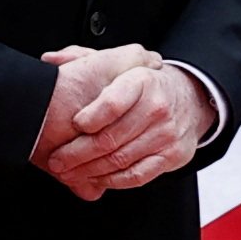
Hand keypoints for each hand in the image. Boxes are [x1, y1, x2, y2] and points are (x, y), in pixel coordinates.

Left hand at [34, 44, 206, 197]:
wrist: (190, 97)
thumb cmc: (145, 85)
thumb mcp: (119, 63)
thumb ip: (84, 59)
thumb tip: (50, 59)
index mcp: (141, 80)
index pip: (112, 102)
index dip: (89, 117)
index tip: (73, 125)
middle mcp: (157, 107)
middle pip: (110, 138)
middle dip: (77, 153)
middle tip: (57, 160)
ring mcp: (166, 134)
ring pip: (119, 160)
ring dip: (88, 171)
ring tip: (68, 172)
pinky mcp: (172, 156)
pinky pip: (136, 176)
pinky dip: (111, 181)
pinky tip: (95, 178)